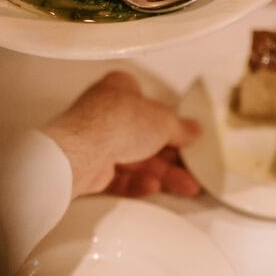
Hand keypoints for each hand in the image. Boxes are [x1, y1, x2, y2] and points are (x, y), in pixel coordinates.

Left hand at [42, 70, 201, 197]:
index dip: (170, 121)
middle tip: (190, 167)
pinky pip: (119, 177)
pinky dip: (138, 183)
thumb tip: (192, 129)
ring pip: (134, 160)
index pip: (149, 104)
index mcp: (120, 89)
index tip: (188, 136)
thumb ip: (180, 127)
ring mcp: (96, 141)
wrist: (83, 151)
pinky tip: (153, 186)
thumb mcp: (163, 120)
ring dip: (160, 173)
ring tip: (184, 185)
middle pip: (144, 137)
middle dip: (170, 156)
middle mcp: (105, 113)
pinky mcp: (91, 168)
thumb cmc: (113, 122)